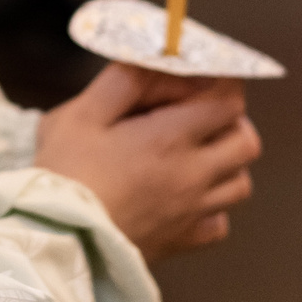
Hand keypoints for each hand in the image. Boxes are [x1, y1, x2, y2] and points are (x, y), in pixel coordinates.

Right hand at [36, 63, 260, 261]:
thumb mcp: (82, 112)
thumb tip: (157, 59)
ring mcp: (191, 213)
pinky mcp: (181, 242)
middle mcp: (193, 176)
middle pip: (246, 142)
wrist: (55, 241)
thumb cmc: (64, 173)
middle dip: (231, 121)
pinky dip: (213, 207)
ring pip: (241, 183)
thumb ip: (124, 80)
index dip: (221, 84)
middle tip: (199, 114)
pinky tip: (184, 197)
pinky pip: (219, 223)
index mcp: (171, 138)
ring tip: (194, 155)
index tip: (200, 79)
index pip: (229, 101)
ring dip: (227, 164)